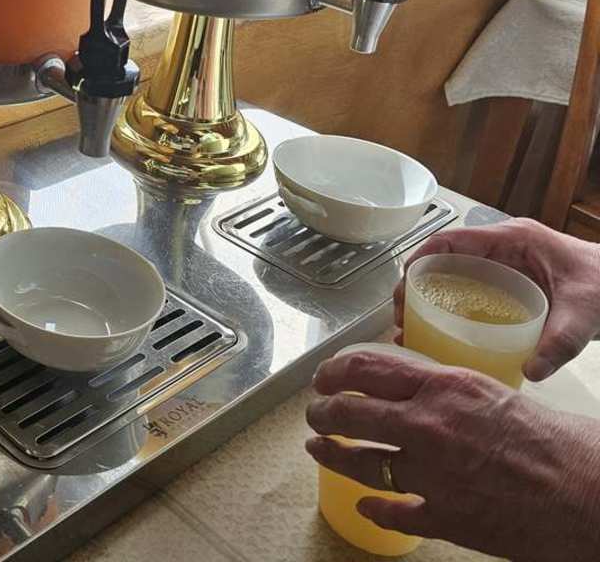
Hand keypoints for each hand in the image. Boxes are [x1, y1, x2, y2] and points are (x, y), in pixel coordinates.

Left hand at [307, 350, 599, 560]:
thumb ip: (447, 391)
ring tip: (319, 449)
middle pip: (349, 414)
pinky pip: (392, 513)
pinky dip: (374, 509)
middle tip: (316, 414)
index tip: (322, 377)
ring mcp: (431, 475)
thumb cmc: (557, 442)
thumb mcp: (492, 393)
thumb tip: (414, 390)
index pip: (365, 369)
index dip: (333, 372)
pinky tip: (365, 505)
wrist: (590, 493)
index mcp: (443, 388)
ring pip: (360, 463)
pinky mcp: (444, 518)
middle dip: (323, 413)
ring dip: (332, 455)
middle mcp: (428, 426)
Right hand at [395, 218, 599, 380]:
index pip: (452, 240)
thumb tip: (530, 372)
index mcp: (512, 239)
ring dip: (431, 299)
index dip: (420, 259)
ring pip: (456, 276)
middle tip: (402, 317)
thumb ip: (560, 342)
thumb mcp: (585, 312)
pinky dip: (454, 308)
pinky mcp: (513, 283)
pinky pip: (473, 290)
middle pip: (445, 260)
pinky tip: (446, 334)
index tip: (402, 286)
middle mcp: (504, 248)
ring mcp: (507, 265)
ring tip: (414, 330)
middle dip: (417, 286)